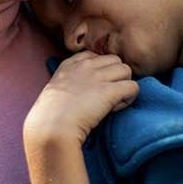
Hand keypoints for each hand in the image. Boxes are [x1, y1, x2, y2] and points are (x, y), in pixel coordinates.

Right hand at [24, 51, 138, 146]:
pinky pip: (133, 87)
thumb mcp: (55, 89)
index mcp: (69, 64)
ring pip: (126, 70)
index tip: (95, 86)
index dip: (101, 70)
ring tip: (114, 101)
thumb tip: (83, 90)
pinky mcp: (110, 91)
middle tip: (108, 94)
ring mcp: (98, 77)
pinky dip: (129, 98)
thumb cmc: (49, 116)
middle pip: (115, 60)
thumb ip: (69, 82)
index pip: (95, 56)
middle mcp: (85, 66)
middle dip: (116, 76)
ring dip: (124, 85)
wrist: (53, 127)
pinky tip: (116, 108)